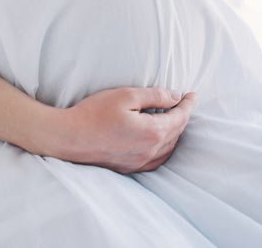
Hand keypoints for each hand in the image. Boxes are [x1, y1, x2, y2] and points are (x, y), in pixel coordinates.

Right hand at [49, 86, 197, 173]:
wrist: (69, 137)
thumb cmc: (94, 113)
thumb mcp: (126, 96)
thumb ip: (155, 96)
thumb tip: (176, 97)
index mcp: (152, 132)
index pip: (180, 117)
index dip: (188, 104)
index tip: (192, 94)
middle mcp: (150, 150)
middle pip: (177, 132)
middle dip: (183, 116)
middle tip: (185, 102)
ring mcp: (140, 162)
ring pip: (169, 147)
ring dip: (175, 132)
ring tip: (175, 118)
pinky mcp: (130, 167)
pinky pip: (157, 159)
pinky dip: (165, 147)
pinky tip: (160, 139)